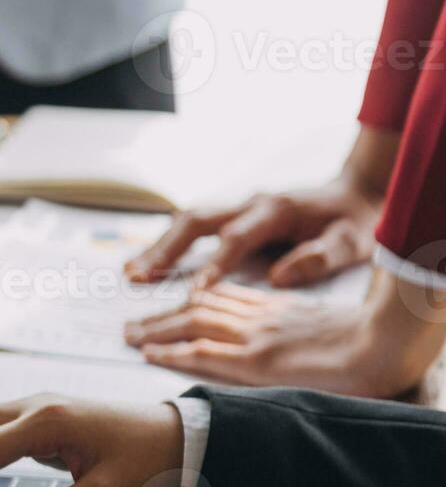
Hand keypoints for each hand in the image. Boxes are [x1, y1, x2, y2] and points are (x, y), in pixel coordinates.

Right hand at [125, 182, 380, 288]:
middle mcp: (249, 203)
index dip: (214, 265)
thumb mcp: (352, 242)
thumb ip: (319, 258)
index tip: (193, 294)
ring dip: (158, 246)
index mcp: (276, 210)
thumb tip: (278, 277)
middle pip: (196, 220)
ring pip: (187, 220)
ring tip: (131, 273)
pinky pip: (192, 226)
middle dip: (165, 249)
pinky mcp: (233, 214)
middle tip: (139, 277)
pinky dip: (167, 243)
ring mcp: (238, 205)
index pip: (236, 239)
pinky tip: (148, 264)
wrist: (355, 192)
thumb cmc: (354, 223)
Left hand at [126, 280, 437, 396]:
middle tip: (129, 324)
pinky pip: (205, 351)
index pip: (224, 301)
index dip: (191, 302)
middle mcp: (262, 318)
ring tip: (127, 336)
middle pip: (199, 309)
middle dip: (161, 315)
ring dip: (156, 329)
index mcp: (279, 309)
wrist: (390, 343)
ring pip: (193, 325)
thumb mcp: (327, 330)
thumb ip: (300, 331)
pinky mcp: (258, 360)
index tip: (168, 307)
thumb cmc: (372, 342)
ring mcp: (257, 337)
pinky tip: (151, 352)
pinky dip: (173, 350)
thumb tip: (283, 348)